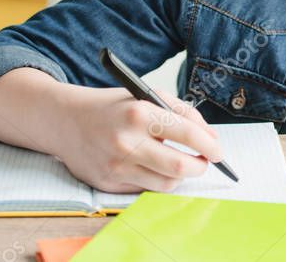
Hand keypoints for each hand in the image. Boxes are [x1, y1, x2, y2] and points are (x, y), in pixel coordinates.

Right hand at [54, 84, 223, 192]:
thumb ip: (183, 113)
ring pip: (166, 183)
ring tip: (179, 163)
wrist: (66, 121)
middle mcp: (126, 141)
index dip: (209, 145)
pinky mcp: (108, 182)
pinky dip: (157, 179)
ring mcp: (116, 165)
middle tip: (205, 161)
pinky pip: (146, 189)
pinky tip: (154, 166)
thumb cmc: (114, 107)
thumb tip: (211, 138)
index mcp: (139, 113)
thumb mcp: (149, 96)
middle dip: (201, 166)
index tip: (218, 151)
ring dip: (180, 175)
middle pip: (180, 166)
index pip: (187, 134)